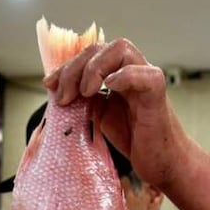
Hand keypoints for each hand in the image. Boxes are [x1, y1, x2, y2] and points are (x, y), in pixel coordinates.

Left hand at [43, 38, 191, 190]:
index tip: (49, 84)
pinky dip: (124, 76)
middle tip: (64, 96)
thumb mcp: (100, 115)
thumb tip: (58, 90)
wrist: (160, 161)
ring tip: (85, 93)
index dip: (66, 66)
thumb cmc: (134, 138)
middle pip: (101, 47)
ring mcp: (146, 78)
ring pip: (121, 49)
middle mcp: (132, 69)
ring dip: (95, 68)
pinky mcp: (157, 94)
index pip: (89, 55)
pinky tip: (109, 88)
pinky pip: (143, 74)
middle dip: (74, 68)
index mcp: (117, 73)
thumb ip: (85, 99)